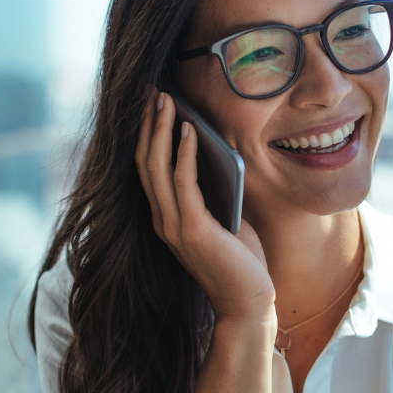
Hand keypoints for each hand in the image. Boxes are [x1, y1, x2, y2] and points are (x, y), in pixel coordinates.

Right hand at [135, 89, 275, 322]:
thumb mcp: (223, 216)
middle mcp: (162, 221)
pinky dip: (183, 153)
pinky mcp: (192, 230)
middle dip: (148, 124)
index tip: (152, 104)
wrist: (248, 301)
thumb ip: (212, 190)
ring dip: (160, 130)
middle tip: (153, 91)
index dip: (147, 135)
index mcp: (166, 218)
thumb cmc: (240, 260)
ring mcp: (173, 227)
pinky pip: (183, 183)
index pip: (147, 169)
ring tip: (166, 100)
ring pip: (157, 168)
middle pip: (145, 162)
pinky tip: (189, 129)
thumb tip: (212, 150)